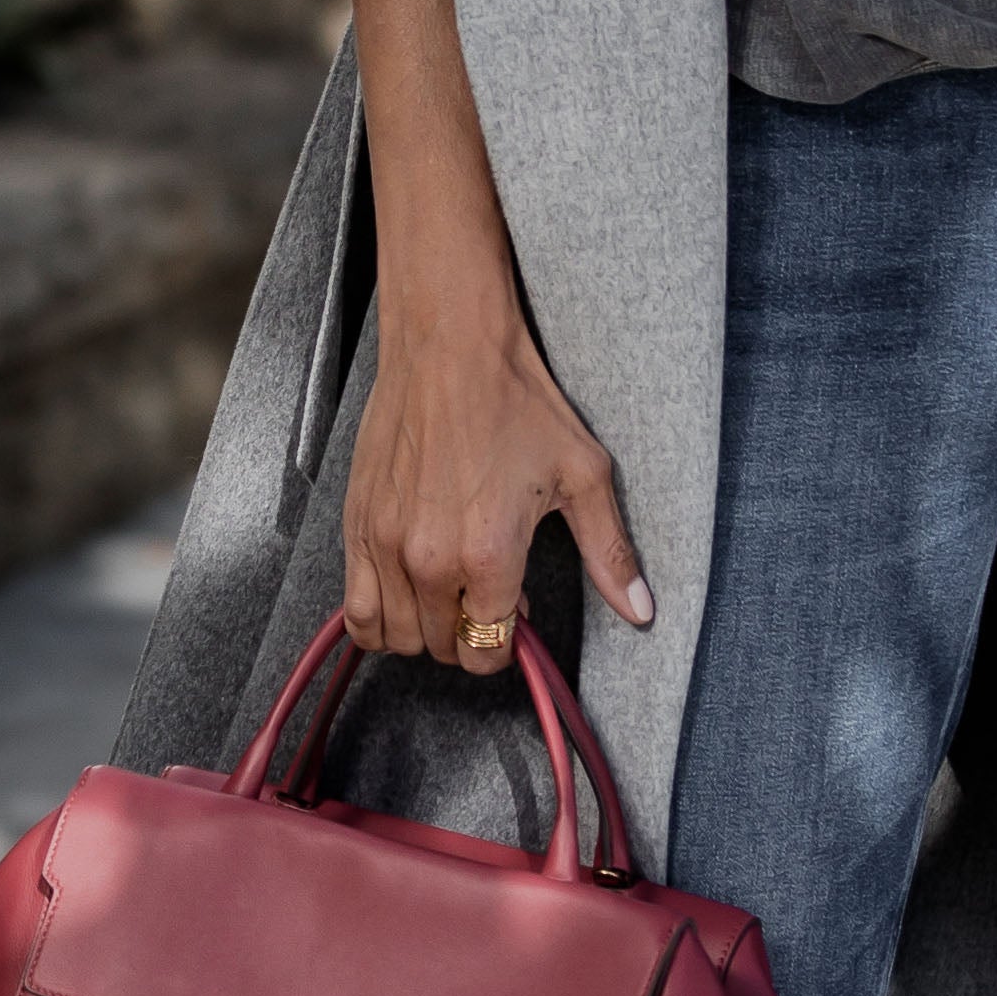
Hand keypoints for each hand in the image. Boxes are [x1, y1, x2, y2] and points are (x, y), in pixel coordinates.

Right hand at [345, 298, 650, 668]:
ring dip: (426, 631)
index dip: (511, 640)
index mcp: (487, 556)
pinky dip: (378, 619)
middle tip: (490, 591)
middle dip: (473, 633)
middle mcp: (428, 561)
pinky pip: (356, 610)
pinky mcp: (356, 526)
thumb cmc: (518, 402)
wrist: (450, 346)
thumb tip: (641, 610)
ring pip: (396, 638)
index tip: (519, 611)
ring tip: (451, 593)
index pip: (489, 649)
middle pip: (444, 648)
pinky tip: (406, 594)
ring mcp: (384, 545)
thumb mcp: (584, 476)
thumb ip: (610, 553)